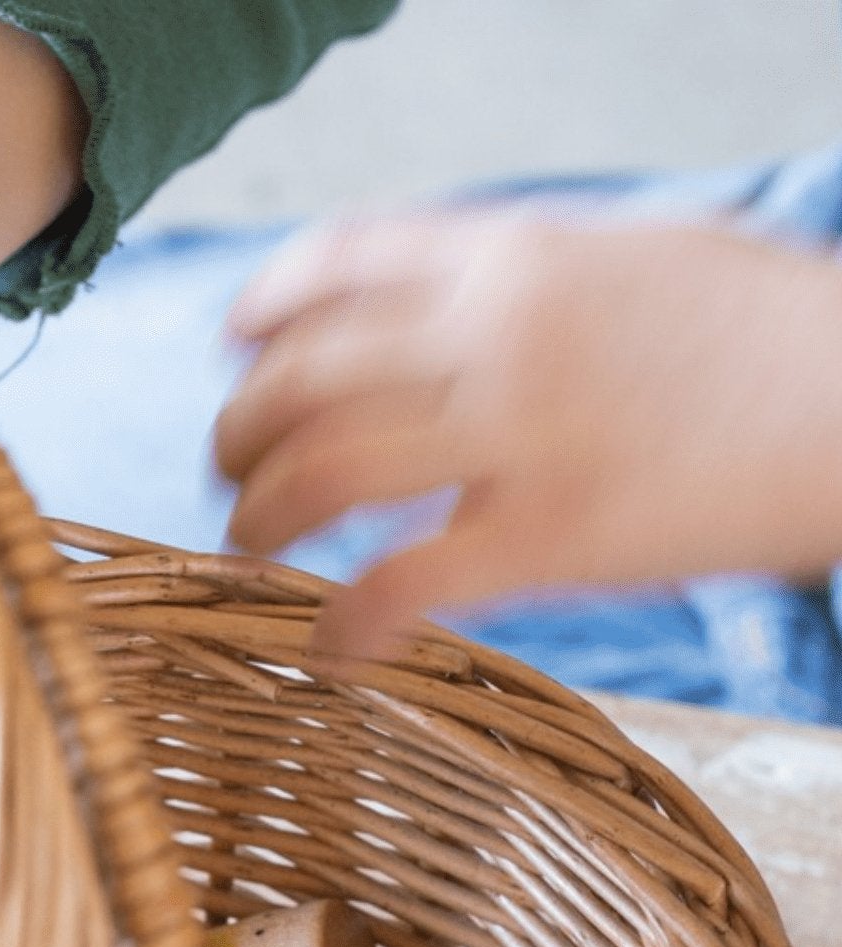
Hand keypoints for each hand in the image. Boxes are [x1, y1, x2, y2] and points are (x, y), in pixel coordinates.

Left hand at [214, 214, 841, 661]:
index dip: (264, 308)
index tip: (234, 346)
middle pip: (301, 375)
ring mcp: (518, 432)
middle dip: (239, 429)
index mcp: (514, 255)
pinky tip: (329, 647)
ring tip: (249, 545)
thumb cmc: (762, 334)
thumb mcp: (631, 259)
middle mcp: (496, 331)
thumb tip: (436, 317)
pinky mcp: (551, 534)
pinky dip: (343, 624)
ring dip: (260, 516)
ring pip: (321, 471)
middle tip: (229, 471)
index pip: (341, 260)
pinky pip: (401, 583)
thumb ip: (522, 281)